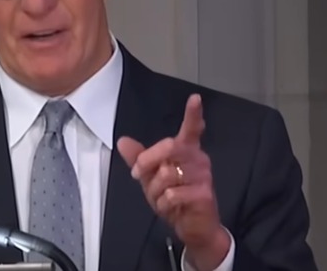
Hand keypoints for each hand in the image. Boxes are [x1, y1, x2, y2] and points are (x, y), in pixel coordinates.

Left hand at [117, 94, 228, 269]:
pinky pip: (172, 194)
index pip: (192, 129)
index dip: (193, 114)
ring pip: (166, 174)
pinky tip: (170, 207)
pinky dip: (163, 203)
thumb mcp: (151, 178)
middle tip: (137, 174)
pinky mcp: (203, 194)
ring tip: (161, 198)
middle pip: (169, 146)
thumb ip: (139, 159)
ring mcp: (203, 176)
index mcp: (187, 150)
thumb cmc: (174, 198)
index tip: (195, 98)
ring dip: (154, 190)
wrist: (193, 227)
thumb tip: (122, 140)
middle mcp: (198, 159)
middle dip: (147, 160)